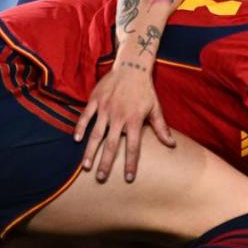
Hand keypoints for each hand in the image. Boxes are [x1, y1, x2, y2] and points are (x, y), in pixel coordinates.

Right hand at [74, 63, 175, 182]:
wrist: (132, 68)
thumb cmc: (145, 91)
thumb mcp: (155, 108)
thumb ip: (161, 128)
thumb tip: (172, 145)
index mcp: (134, 120)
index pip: (133, 147)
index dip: (131, 163)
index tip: (128, 178)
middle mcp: (118, 116)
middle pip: (111, 145)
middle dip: (106, 163)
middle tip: (101, 178)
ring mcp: (105, 108)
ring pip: (95, 133)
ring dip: (90, 151)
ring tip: (86, 166)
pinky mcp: (95, 100)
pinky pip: (85, 116)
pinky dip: (80, 127)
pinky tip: (76, 140)